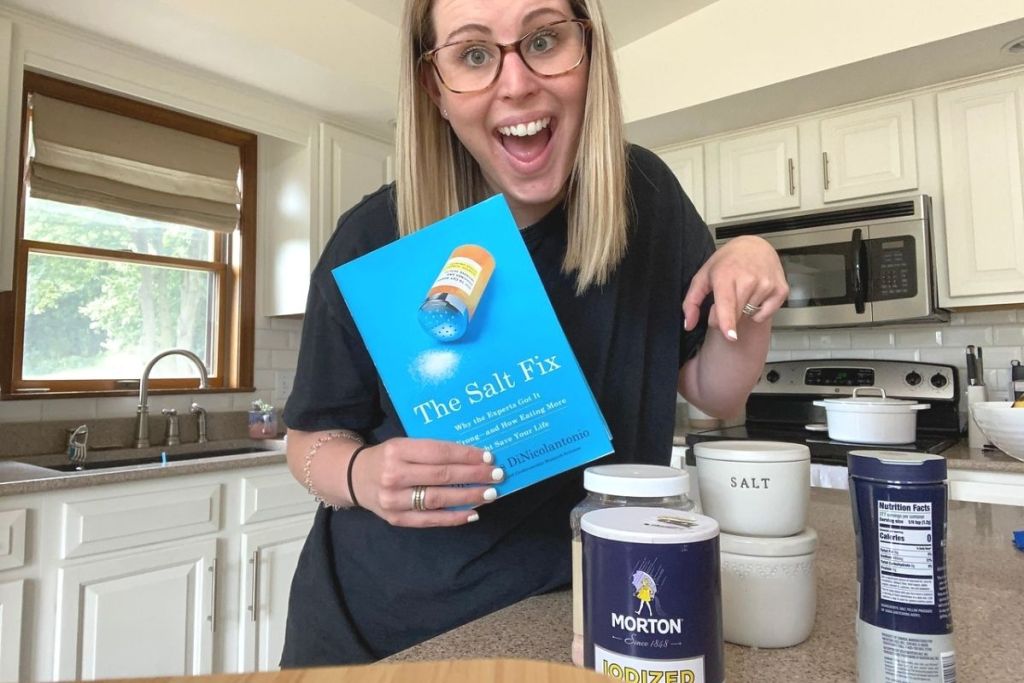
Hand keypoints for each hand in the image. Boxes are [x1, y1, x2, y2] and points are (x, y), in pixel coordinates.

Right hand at [351, 438, 502, 526]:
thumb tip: (473, 456)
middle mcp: (394, 474)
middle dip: (473, 475)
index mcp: (397, 450)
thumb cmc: (387, 457)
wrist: (353, 477)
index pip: (438, 452)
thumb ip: (431, 450)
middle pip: (441, 476)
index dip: (465, 455)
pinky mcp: (395, 519)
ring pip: (438, 498)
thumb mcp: (403, 444)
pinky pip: (430, 520)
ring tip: (490, 493)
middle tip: (497, 474)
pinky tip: (472, 513)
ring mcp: (393, 499)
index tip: (488, 456)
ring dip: (468, 497)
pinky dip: (453, 517)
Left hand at [682, 235, 787, 339]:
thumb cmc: (727, 262)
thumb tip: (688, 325)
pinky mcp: (780, 290)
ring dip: (742, 311)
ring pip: (748, 316)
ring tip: (742, 291)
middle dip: (726, 317)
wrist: (755, 246)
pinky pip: (764, 315)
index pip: (727, 303)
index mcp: (726, 275)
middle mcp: (748, 279)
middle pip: (735, 316)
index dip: (728, 322)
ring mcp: (767, 284)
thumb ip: (691, 302)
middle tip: (726, 299)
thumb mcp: (703, 276)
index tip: (731, 336)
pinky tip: (755, 295)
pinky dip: (758, 312)